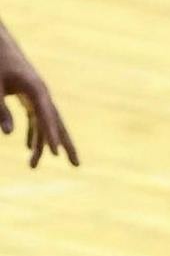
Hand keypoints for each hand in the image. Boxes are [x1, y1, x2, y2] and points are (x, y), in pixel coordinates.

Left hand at [0, 24, 74, 167]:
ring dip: (42, 144)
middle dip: (66, 144)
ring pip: (45, 123)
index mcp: (36, 90)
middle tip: (76, 166)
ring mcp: (36, 95)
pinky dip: (33, 132)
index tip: (55, 155)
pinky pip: (35, 118)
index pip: (47, 117)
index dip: (51, 136)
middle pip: (58, 123)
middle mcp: (41, 94)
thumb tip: (8, 134)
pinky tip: (29, 147)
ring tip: (33, 166)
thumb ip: (0, 109)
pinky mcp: (27, 95)